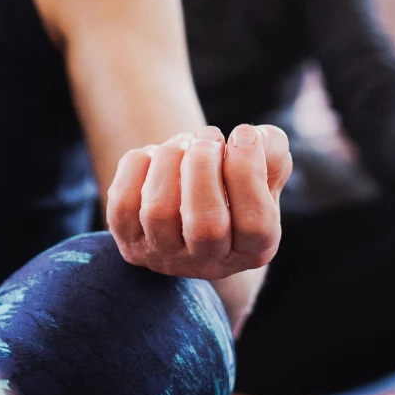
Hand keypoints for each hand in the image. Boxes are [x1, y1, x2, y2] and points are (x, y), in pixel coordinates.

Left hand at [106, 124, 292, 279]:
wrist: (191, 205)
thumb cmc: (234, 182)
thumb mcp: (263, 169)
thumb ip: (271, 152)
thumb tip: (253, 138)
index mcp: (252, 249)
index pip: (255, 224)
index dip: (248, 172)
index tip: (243, 133)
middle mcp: (208, 261)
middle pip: (206, 225)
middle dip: (205, 166)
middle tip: (209, 136)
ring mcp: (164, 255)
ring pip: (160, 211)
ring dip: (171, 159)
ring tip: (183, 142)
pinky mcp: (129, 241)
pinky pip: (123, 203)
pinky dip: (138, 166)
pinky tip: (155, 156)